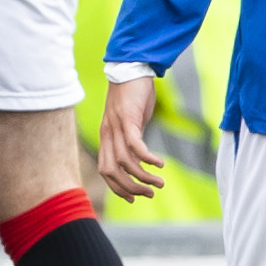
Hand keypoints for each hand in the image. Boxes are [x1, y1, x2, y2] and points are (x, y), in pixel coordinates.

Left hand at [95, 76, 166, 201]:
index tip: (133, 199)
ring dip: (143, 177)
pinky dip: (147, 158)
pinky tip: (160, 164)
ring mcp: (116, 127)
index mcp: (106, 137)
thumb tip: (141, 158)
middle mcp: (107, 134)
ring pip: (125, 162)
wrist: (130, 67)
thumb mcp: (130, 121)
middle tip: (150, 194)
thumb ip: (132, 139)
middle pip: (111, 171)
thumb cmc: (132, 95)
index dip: (117, 188)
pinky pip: (135, 145)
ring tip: (160, 182)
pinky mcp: (127, 118)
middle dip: (130, 188)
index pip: (105, 170)